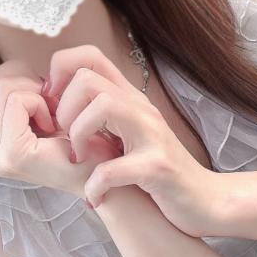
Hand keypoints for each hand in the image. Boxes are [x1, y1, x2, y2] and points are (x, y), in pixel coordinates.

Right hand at [0, 60, 122, 199]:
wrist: (106, 167)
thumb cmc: (77, 134)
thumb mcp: (32, 106)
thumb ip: (0, 90)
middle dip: (20, 78)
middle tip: (46, 103)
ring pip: (1, 87)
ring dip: (33, 90)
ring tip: (52, 115)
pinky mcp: (11, 154)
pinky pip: (17, 100)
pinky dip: (39, 100)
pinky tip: (55, 122)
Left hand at [45, 44, 222, 236]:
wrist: (204, 200)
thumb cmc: (156, 169)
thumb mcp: (127, 133)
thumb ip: (99, 116)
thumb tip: (54, 104)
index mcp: (129, 98)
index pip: (90, 56)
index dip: (60, 72)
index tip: (52, 104)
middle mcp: (140, 108)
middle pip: (87, 78)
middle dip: (63, 109)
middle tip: (65, 138)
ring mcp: (151, 135)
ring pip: (102, 106)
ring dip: (77, 135)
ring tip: (79, 159)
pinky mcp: (157, 167)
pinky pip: (112, 168)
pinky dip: (95, 185)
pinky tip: (95, 196)